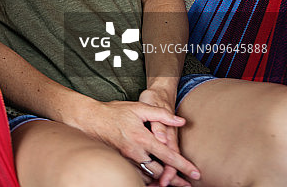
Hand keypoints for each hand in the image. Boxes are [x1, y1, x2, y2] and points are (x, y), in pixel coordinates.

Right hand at [72, 99, 199, 184]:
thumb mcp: (139, 107)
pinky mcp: (120, 160)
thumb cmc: (114, 111)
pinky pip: (136, 174)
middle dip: (175, 180)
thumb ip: (161, 114)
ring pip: (148, 176)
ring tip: (172, 184)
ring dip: (161, 181)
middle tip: (187, 185)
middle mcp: (135, 151)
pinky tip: (154, 179)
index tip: (196, 174)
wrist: (90, 118)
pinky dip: (147, 179)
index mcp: (142, 138)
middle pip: (160, 172)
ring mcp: (126, 158)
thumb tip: (181, 121)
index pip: (168, 156)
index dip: (183, 165)